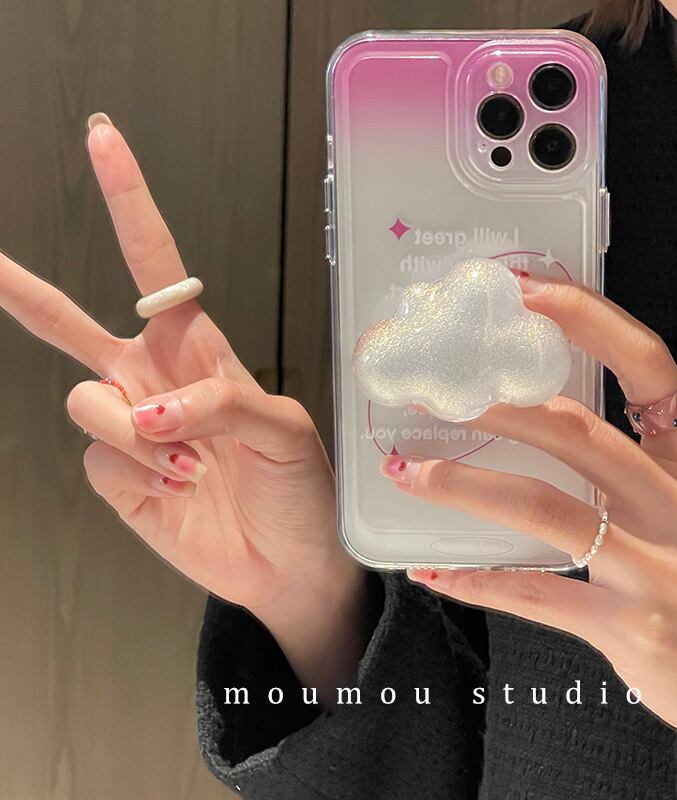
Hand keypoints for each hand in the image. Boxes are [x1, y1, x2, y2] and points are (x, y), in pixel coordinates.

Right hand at [0, 116, 363, 694]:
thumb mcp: (284, 433)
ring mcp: (132, 428)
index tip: (104, 141)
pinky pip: (97, 459)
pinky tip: (176, 489)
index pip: (157, 267)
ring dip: (139, 436)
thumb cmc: (302, 490)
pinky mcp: (117, 476)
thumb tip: (146, 408)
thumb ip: (220, 403)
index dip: (130, 204)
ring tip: (191, 466)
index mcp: (200, 350)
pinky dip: (138, 476)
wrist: (289, 563)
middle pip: (73, 324)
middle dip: (27, 293)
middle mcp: (155, 379)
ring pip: (87, 401)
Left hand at [384, 277, 676, 771]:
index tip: (527, 292)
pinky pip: (537, 594)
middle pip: (577, 433)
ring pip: (546, 510)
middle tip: (433, 396)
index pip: (647, 366)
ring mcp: (659, 569)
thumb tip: (541, 417)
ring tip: (410, 474)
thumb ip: (632, 458)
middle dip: (497, 408)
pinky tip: (434, 571)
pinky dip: (477, 580)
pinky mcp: (630, 627)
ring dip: (467, 487)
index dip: (587, 319)